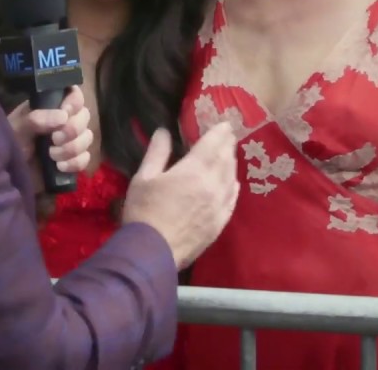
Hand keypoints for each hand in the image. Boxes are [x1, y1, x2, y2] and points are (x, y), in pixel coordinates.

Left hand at [7, 87, 92, 194]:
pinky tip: (60, 167)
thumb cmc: (9, 146)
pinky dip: (75, 163)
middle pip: (84, 116)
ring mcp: (69, 141)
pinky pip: (85, 158)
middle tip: (54, 139)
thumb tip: (63, 117)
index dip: (74, 101)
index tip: (66, 112)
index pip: (73, 94)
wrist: (8, 177)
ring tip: (52, 156)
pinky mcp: (72, 161)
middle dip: (72, 129)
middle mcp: (62, 121)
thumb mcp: (17, 129)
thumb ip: (36, 119)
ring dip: (71, 148)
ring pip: (87, 137)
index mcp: (49, 106)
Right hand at [122, 123, 239, 269]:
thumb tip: (164, 131)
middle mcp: (212, 186)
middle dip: (227, 145)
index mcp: (193, 171)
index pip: (212, 145)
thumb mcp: (143, 178)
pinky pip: (231, 200)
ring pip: (231, 179)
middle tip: (229, 135)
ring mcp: (218, 206)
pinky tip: (232, 183)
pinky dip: (233, 187)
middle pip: (225, 160)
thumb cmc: (144, 212)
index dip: (219, 133)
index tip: (224, 124)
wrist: (152, 252)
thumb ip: (157, 152)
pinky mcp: (219, 223)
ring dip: (231, 163)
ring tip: (230, 155)